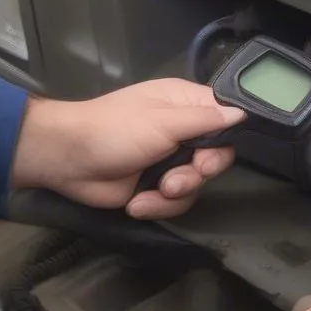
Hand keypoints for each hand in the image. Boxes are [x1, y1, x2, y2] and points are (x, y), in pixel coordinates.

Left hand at [12, 80, 244, 218]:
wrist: (67, 160)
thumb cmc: (114, 130)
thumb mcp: (163, 121)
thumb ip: (205, 120)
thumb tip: (243, 113)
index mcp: (184, 105)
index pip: (224, 119)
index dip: (224, 139)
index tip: (210, 154)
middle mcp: (181, 131)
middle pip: (215, 158)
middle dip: (198, 173)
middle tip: (177, 178)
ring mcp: (168, 161)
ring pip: (196, 185)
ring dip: (174, 193)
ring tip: (153, 190)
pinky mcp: (153, 187)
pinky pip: (175, 202)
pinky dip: (156, 205)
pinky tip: (136, 202)